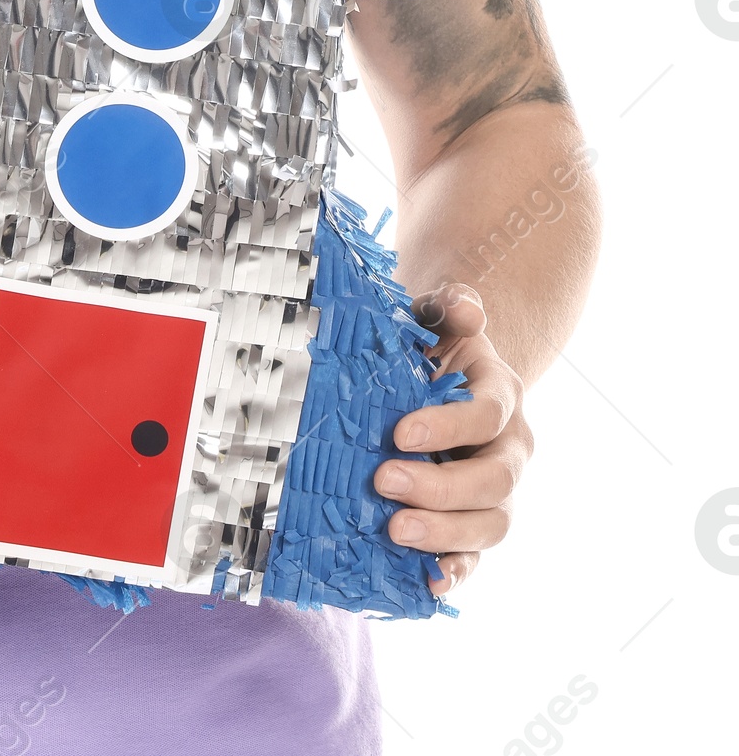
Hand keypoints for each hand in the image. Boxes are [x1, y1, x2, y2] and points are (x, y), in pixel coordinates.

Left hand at [372, 283, 531, 593]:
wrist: (444, 377)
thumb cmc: (434, 348)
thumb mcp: (439, 320)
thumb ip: (451, 310)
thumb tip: (464, 308)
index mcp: (502, 397)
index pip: (486, 417)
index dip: (448, 426)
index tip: (398, 434)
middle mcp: (509, 450)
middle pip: (493, 482)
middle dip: (440, 489)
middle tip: (384, 482)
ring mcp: (497, 493)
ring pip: (490, 526)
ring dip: (444, 535)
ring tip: (393, 531)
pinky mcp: (475, 523)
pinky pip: (476, 558)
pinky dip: (455, 574)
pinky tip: (426, 585)